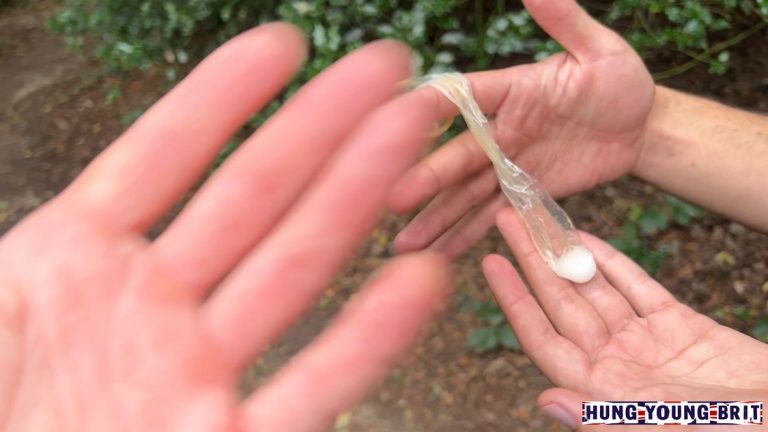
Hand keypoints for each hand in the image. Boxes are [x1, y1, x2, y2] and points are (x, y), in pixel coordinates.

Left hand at [0, 24, 451, 430]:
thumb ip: (0, 280)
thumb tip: (31, 220)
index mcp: (70, 267)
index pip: (160, 159)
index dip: (221, 98)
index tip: (284, 42)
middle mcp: (149, 308)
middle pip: (252, 198)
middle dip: (323, 127)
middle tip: (390, 71)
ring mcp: (197, 374)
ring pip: (293, 271)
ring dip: (358, 199)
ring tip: (411, 136)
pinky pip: (315, 388)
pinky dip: (370, 337)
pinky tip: (418, 282)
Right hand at [389, 0, 654, 257]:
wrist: (639, 130)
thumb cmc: (621, 81)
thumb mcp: (603, 50)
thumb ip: (568, 23)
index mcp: (510, 90)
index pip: (463, 96)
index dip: (430, 108)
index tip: (394, 121)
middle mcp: (498, 130)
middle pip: (456, 155)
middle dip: (425, 179)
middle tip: (392, 199)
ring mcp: (506, 166)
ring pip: (464, 195)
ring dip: (434, 218)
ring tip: (403, 243)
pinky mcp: (521, 195)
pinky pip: (490, 218)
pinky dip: (465, 236)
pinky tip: (438, 255)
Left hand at [484, 208, 767, 429]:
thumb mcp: (671, 431)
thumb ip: (605, 419)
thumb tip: (545, 401)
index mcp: (605, 391)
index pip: (544, 339)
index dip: (515, 300)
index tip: (490, 262)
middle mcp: (618, 364)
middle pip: (563, 304)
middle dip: (533, 261)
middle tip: (506, 218)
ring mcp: (648, 343)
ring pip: (595, 289)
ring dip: (566, 254)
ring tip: (538, 218)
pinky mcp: (682, 326)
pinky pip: (637, 287)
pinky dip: (612, 261)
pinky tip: (583, 236)